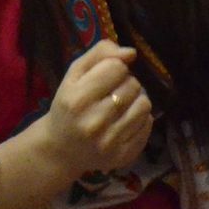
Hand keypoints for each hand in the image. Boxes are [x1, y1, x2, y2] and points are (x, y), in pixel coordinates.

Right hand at [36, 40, 152, 178]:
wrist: (61, 150)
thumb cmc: (67, 107)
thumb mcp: (73, 76)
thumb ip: (99, 55)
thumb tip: (131, 53)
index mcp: (77, 99)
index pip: (117, 68)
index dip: (114, 67)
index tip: (105, 76)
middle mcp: (95, 121)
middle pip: (133, 85)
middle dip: (126, 83)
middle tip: (112, 91)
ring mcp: (111, 141)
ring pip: (144, 104)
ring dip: (136, 99)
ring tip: (121, 105)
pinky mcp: (125, 155)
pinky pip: (147, 124)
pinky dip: (140, 118)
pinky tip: (124, 120)